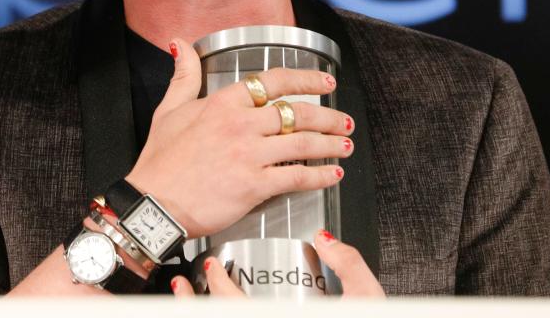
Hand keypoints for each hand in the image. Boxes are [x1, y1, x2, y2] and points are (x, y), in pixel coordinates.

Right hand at [125, 38, 353, 238]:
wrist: (153, 203)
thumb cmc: (160, 161)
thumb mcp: (168, 110)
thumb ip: (184, 75)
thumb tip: (180, 44)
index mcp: (223, 102)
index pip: (274, 81)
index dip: (306, 80)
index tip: (325, 82)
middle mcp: (241, 124)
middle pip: (298, 113)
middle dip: (328, 117)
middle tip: (344, 121)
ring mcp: (249, 155)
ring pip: (303, 144)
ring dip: (331, 144)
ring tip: (346, 146)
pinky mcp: (253, 185)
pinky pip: (296, 177)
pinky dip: (320, 176)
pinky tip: (333, 175)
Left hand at [170, 230, 385, 297]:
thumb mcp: (367, 297)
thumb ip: (348, 265)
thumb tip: (325, 238)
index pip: (238, 307)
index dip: (219, 287)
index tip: (213, 267)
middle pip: (219, 317)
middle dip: (193, 302)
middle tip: (185, 280)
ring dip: (194, 311)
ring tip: (182, 292)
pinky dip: (209, 314)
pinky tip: (203, 302)